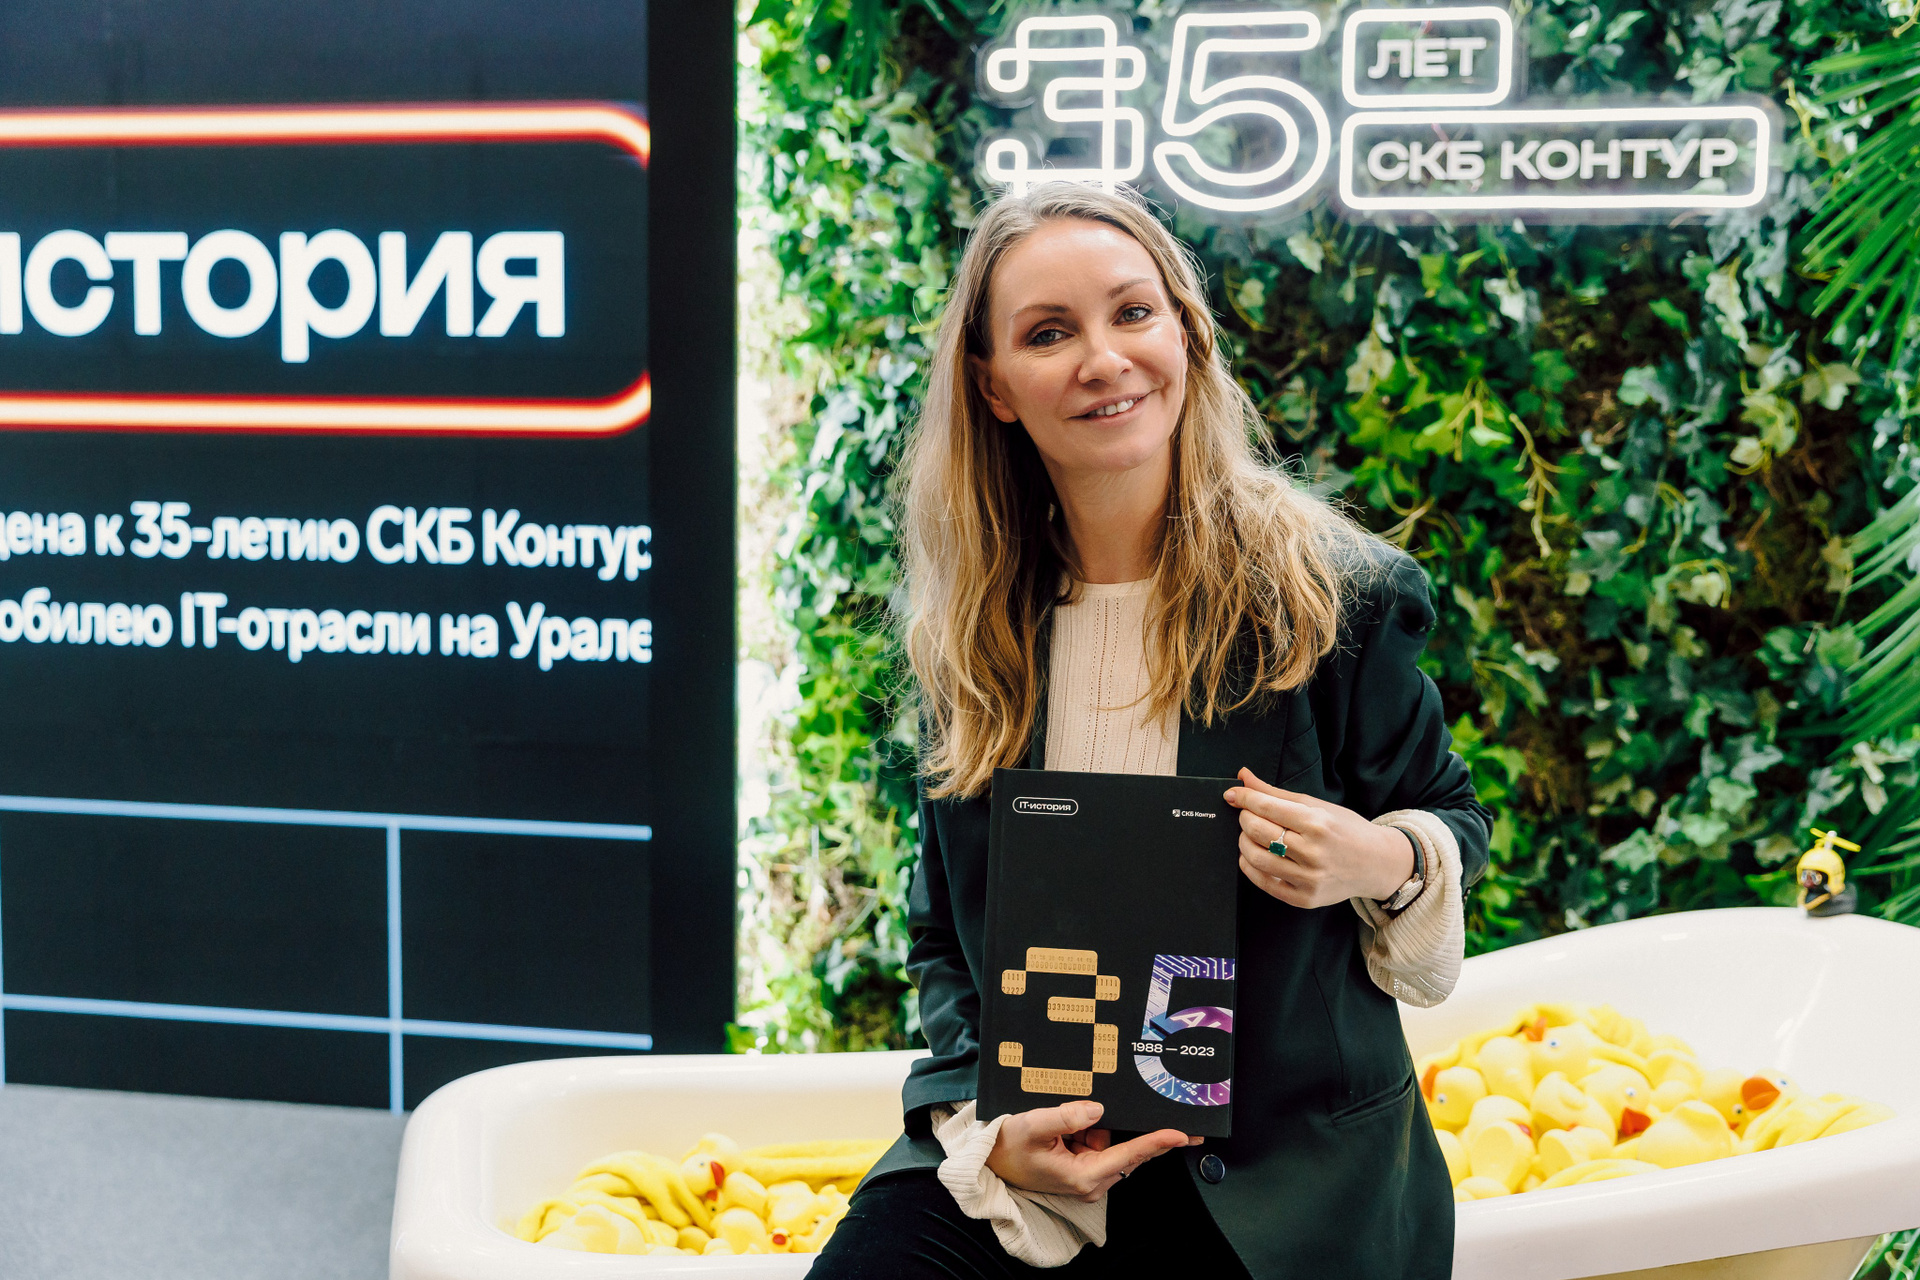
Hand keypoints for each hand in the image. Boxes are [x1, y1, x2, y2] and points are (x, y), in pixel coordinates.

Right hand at [984, 1100, 1196, 1201]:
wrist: (990, 1160)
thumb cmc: (1007, 1147)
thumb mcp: (1032, 1125)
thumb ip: (1065, 1115)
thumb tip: (1097, 1109)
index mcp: (1083, 1176)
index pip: (1129, 1156)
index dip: (1157, 1143)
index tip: (1181, 1134)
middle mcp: (1091, 1181)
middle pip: (1129, 1152)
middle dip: (1144, 1131)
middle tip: (1172, 1114)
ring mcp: (1087, 1175)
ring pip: (1112, 1143)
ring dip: (1101, 1127)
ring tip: (1071, 1118)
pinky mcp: (1082, 1166)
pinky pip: (1098, 1141)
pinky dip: (1091, 1128)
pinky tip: (1072, 1121)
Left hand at [1224, 767, 1415, 907]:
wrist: (1376, 864)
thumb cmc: (1345, 830)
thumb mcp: (1316, 805)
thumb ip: (1276, 793)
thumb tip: (1243, 777)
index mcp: (1317, 823)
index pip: (1267, 807)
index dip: (1244, 798)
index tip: (1233, 794)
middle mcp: (1313, 852)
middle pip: (1257, 831)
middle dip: (1244, 818)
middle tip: (1247, 814)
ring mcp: (1309, 878)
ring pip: (1256, 857)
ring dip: (1243, 842)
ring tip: (1249, 835)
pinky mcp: (1305, 898)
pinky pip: (1264, 883)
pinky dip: (1249, 866)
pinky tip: (1251, 856)